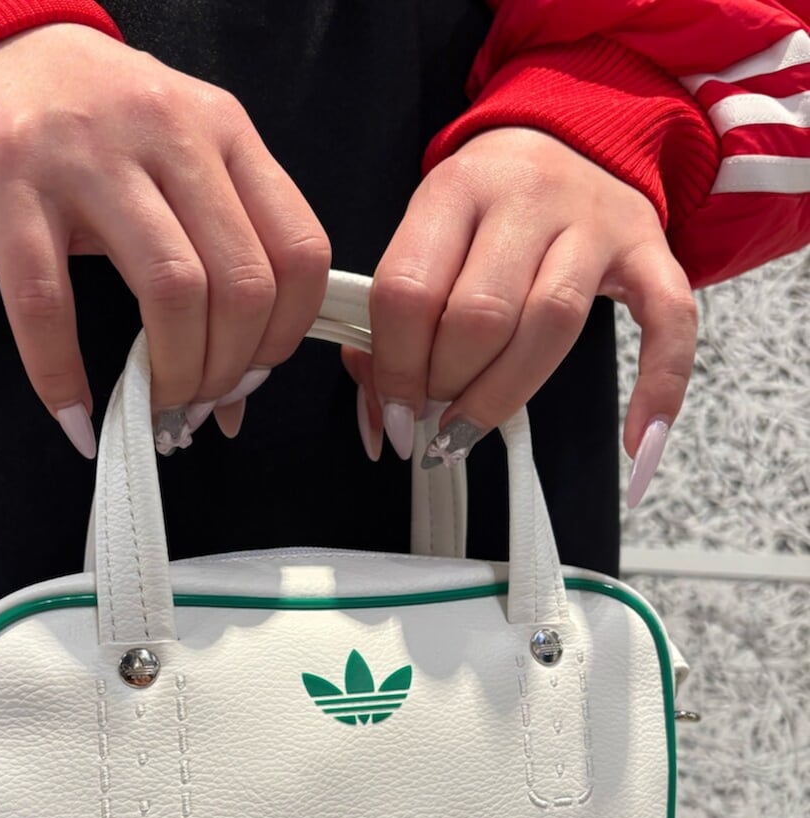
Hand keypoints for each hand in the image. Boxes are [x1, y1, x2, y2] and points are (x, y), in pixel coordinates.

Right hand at [0, 24, 330, 454]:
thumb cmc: (103, 124)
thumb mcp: (184, 158)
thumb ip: (224, 251)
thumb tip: (239, 390)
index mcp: (225, 130)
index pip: (298, 251)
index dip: (284, 336)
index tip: (253, 376)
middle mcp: (169, 133)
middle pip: (241, 284)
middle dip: (228, 370)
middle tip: (198, 401)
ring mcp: (88, 155)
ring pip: (170, 291)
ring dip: (172, 375)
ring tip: (154, 405)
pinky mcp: (11, 182)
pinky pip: (47, 303)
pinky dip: (63, 375)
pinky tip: (76, 413)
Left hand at [344, 127, 696, 503]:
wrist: (574, 135)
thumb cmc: (486, 210)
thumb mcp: (430, 237)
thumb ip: (396, 318)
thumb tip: (383, 416)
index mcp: (457, 188)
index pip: (409, 290)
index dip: (394, 367)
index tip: (393, 411)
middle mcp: (528, 196)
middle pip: (480, 315)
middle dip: (446, 384)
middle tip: (435, 409)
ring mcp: (595, 221)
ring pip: (552, 325)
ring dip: (503, 396)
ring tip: (471, 427)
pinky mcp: (651, 250)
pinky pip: (668, 322)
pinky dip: (659, 389)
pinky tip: (636, 446)